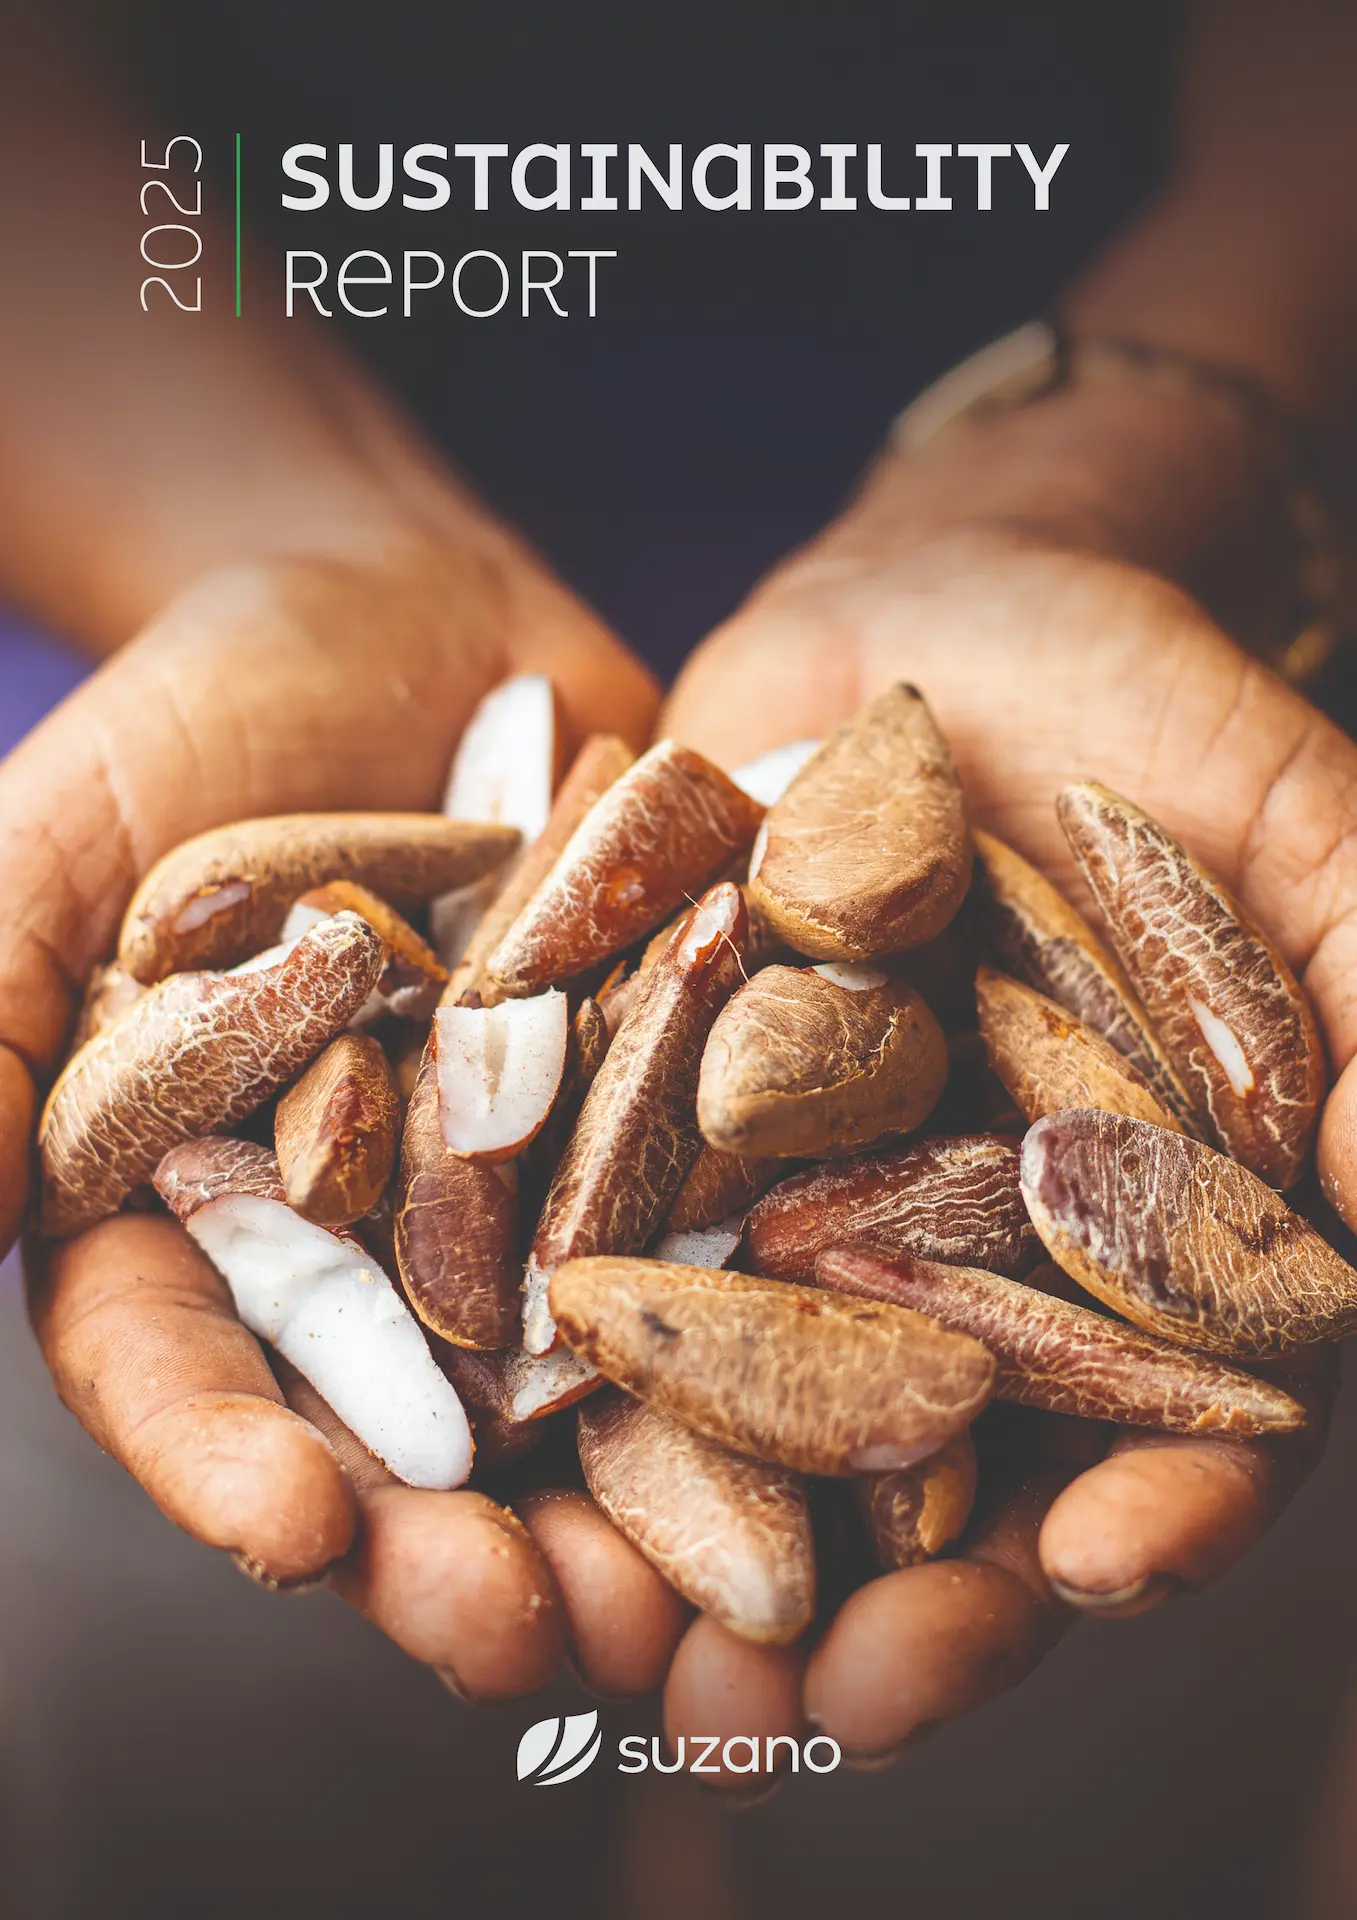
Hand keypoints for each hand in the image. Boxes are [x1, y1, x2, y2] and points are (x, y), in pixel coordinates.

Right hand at [4, 522, 661, 1697]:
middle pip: (400, 1431)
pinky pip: (721, 1232)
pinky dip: (774, 1321)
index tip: (296, 1531)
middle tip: (538, 1633)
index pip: (183, 1375)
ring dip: (640, 1502)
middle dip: (461, 1545)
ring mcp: (524, 1199)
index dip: (227, 1461)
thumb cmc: (183, 731)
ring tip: (710, 1608)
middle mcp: (368, 1250)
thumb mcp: (42, 870)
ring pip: (576, 1384)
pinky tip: (848, 1405)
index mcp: (191, 1225)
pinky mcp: (662, 1127)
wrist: (395, 615)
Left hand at [653, 376, 1352, 1775]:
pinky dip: (525, 1327)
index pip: (1164, 1422)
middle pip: (931, 1470)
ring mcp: (780, 1209)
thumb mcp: (1299, 833)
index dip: (1156, 1509)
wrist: (936, 617)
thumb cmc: (1150, 720)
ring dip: (674, 1533)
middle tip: (814, 1706)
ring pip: (736, 1406)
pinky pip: (578, 1242)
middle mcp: (944, 1263)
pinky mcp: (636, 1125)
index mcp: (1122, 1247)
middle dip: (881, 1598)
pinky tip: (475, 1403)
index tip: (1105, 1570)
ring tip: (614, 1648)